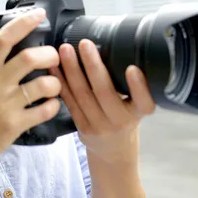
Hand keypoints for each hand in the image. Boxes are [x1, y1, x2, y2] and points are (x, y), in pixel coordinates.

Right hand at [0, 8, 61, 167]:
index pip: (3, 40)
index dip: (23, 23)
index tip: (39, 14)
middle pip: (28, 58)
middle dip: (49, 54)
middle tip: (54, 56)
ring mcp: (5, 106)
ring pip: (42, 85)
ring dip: (55, 82)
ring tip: (55, 84)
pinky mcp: (15, 125)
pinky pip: (44, 111)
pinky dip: (53, 105)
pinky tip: (51, 104)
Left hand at [51, 39, 155, 163]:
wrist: (114, 154)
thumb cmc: (125, 120)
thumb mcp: (135, 107)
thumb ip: (129, 88)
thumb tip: (114, 46)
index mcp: (138, 114)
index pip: (144, 102)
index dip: (138, 87)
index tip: (132, 68)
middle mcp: (120, 121)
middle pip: (105, 93)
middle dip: (93, 66)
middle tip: (85, 44)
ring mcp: (98, 126)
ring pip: (83, 95)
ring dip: (72, 70)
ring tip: (65, 49)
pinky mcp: (81, 127)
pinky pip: (69, 102)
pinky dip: (61, 82)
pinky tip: (54, 67)